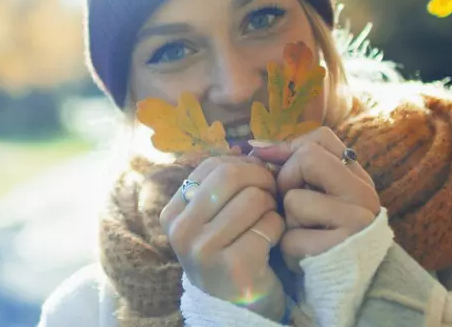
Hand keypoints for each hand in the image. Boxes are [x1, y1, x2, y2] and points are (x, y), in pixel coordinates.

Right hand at [160, 154, 286, 320]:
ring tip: (270, 219)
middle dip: (261, 178)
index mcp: (172, 212)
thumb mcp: (216, 216)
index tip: (257, 180)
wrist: (241, 306)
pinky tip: (273, 241)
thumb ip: (226, 183)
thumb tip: (253, 146)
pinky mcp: (233, 266)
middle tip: (272, 193)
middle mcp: (181, 231)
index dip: (243, 165)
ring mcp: (203, 250)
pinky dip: (279, 227)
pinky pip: (269, 223)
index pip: (212, 166)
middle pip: (230, 175)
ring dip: (272, 205)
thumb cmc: (232, 251)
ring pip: (253, 197)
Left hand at [249, 128, 380, 271]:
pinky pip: (291, 236)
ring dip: (287, 220)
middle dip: (287, 180)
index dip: (291, 148)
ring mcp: (355, 222)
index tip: (273, 164)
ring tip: (301, 235)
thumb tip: (253, 145)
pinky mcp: (338, 249)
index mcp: (358, 178)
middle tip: (292, 207)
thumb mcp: (313, 197)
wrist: (342, 289)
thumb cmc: (319, 237)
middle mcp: (364, 195)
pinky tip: (301, 257)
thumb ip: (292, 166)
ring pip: (294, 199)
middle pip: (307, 157)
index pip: (323, 138)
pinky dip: (288, 248)